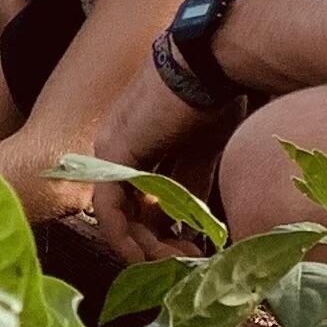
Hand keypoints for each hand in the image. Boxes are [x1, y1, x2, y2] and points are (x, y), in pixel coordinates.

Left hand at [83, 75, 229, 265]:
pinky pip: (109, 206)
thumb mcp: (202, 152)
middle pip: (129, 212)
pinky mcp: (114, 152)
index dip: (164, 235)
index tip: (192, 254)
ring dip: (143, 246)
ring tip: (174, 265)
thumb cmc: (217, 96)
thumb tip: (194, 225)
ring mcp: (111, 150)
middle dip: (156, 246)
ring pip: (118, 214)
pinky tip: (143, 257)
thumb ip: (190, 186)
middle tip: (185, 265)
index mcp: (139, 147)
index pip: (142, 204)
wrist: (214, 60)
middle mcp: (118, 150)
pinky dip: (123, 236)